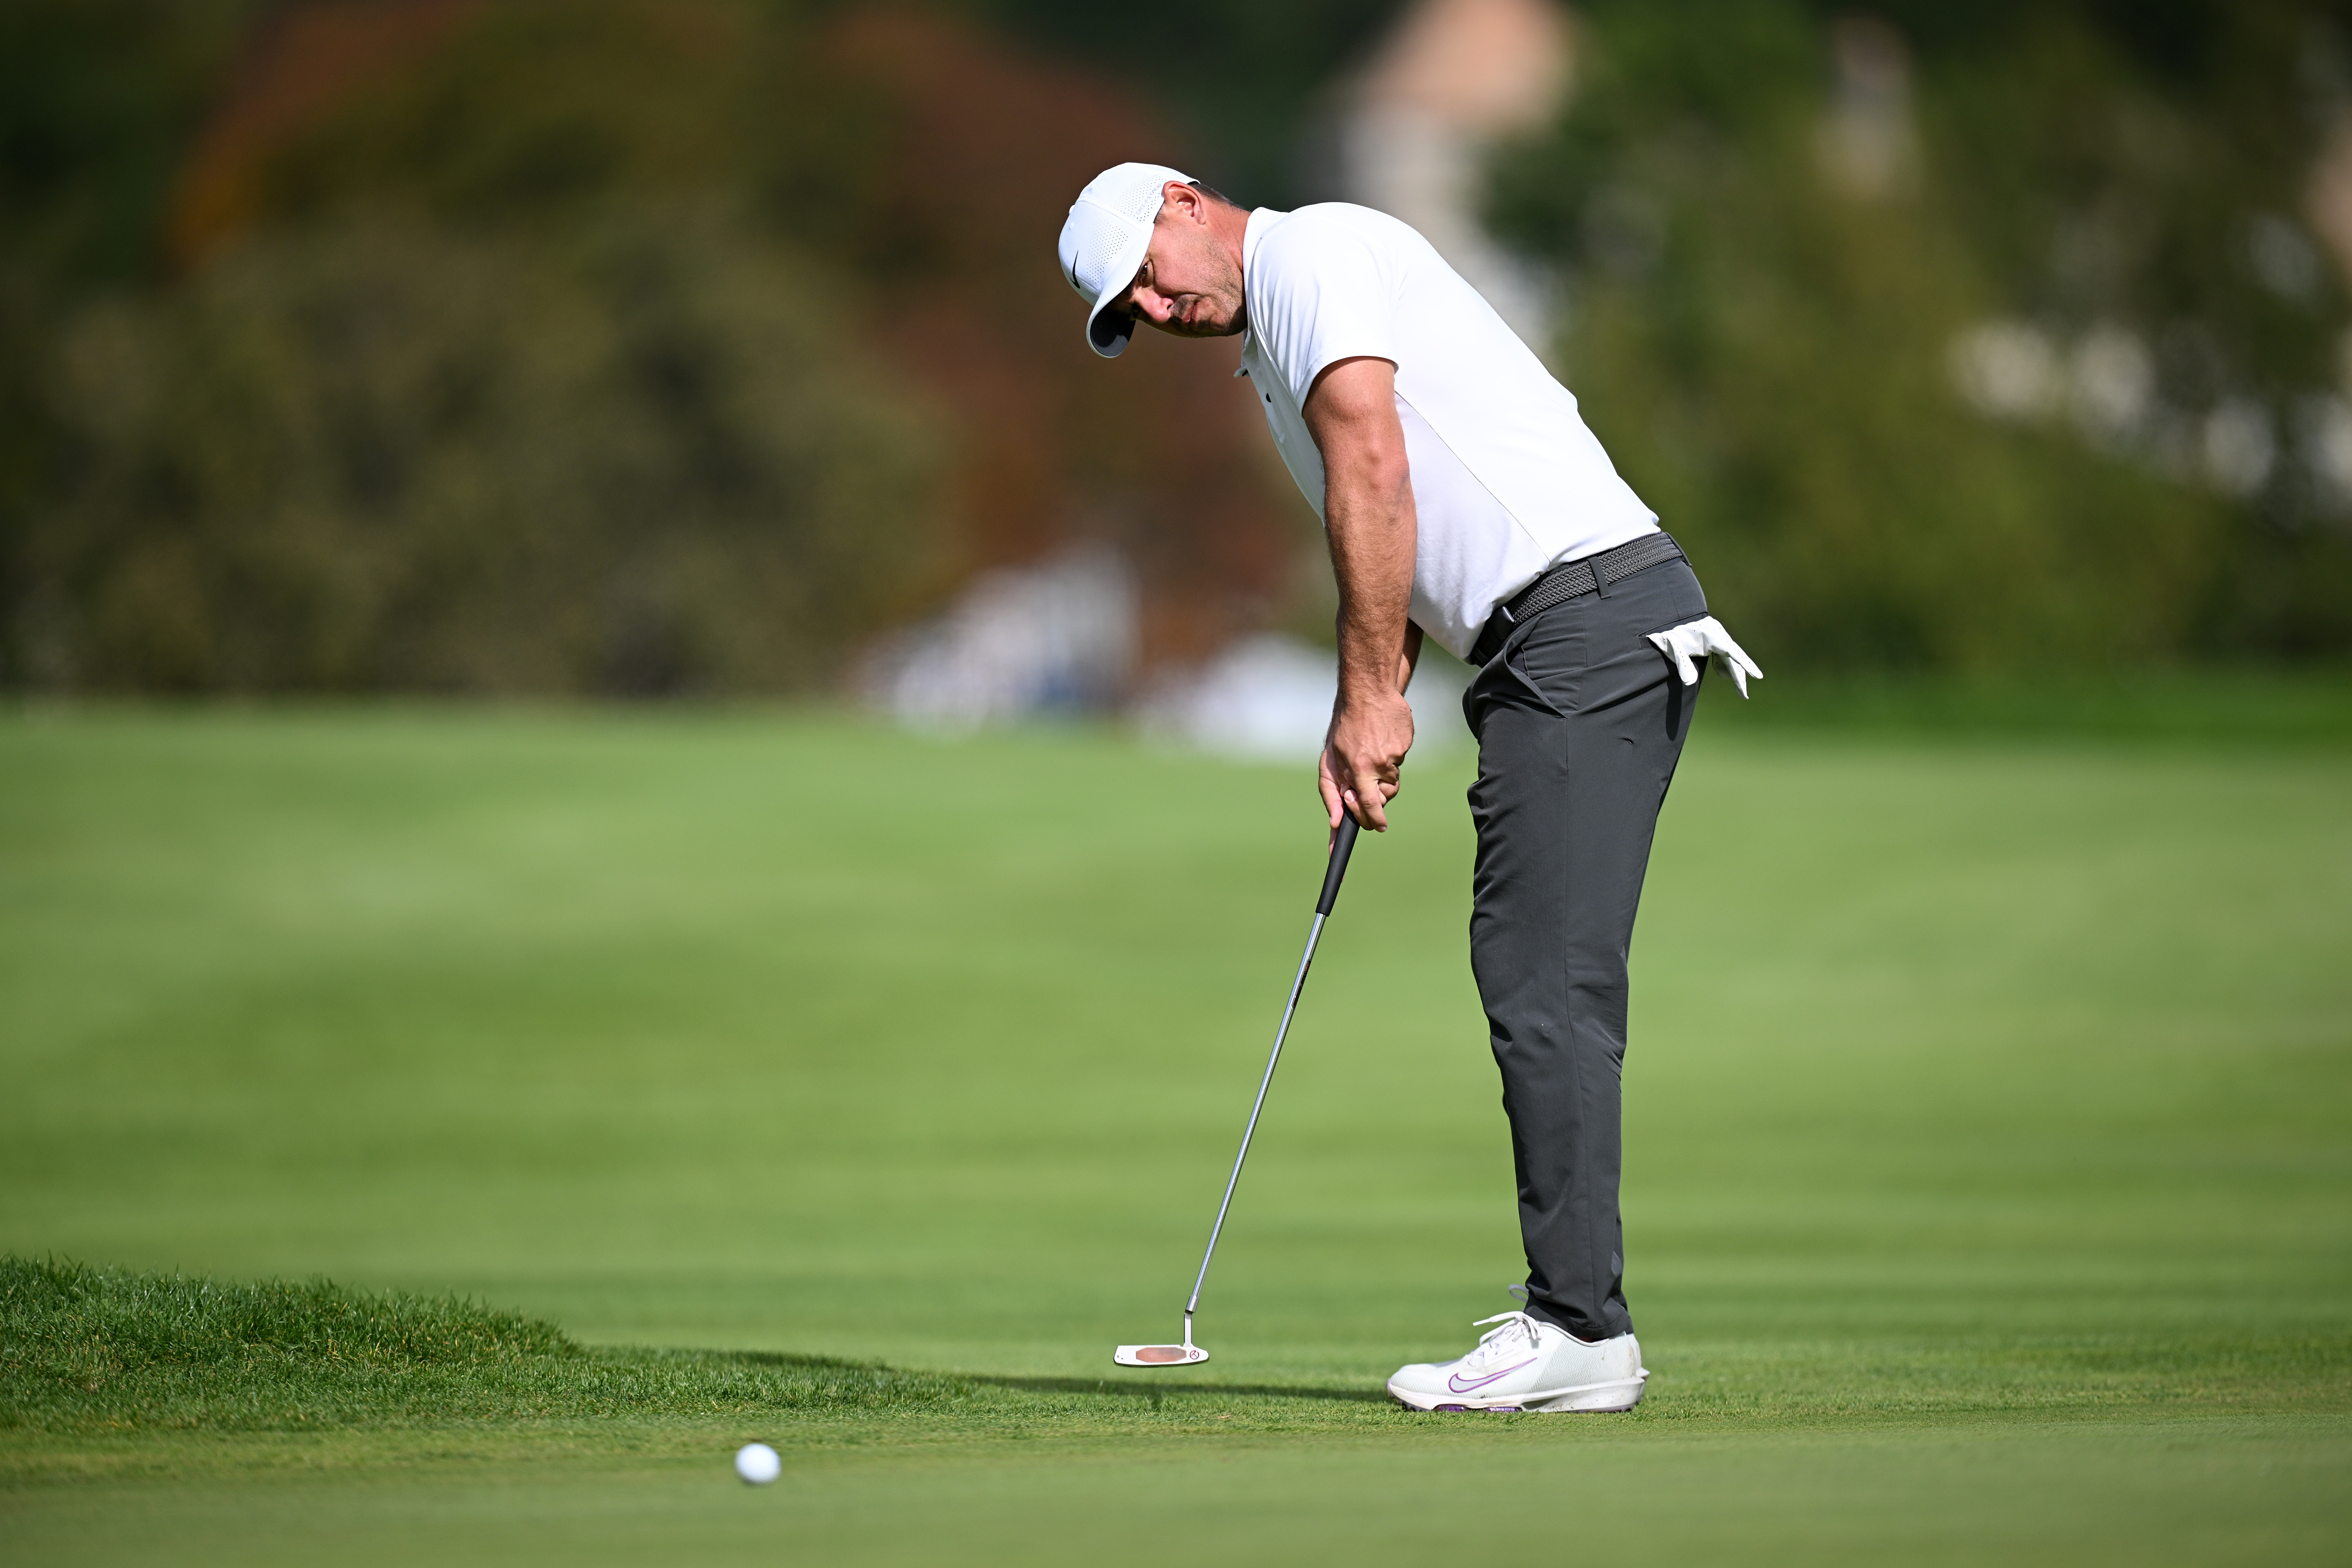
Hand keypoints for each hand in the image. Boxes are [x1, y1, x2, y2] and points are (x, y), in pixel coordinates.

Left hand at [1319, 689, 1413, 831]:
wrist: (1368, 691)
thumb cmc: (1344, 727)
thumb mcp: (1328, 760)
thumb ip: (1330, 793)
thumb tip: (1335, 823)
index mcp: (1359, 768)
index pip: (1370, 805)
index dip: (1374, 820)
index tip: (1378, 827)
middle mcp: (1380, 764)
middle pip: (1384, 796)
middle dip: (1375, 796)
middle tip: (1363, 781)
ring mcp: (1396, 754)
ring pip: (1392, 779)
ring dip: (1381, 774)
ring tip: (1369, 751)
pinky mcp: (1406, 744)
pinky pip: (1399, 760)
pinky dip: (1389, 755)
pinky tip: (1380, 738)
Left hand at [1647, 616, 1762, 697]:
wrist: (1665, 626)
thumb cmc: (1668, 639)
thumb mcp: (1672, 650)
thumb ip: (1682, 665)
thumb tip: (1690, 682)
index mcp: (1710, 633)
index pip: (1730, 650)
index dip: (1744, 663)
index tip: (1756, 675)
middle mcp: (1717, 633)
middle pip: (1733, 656)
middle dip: (1739, 677)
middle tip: (1744, 696)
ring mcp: (1717, 636)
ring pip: (1731, 657)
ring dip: (1734, 674)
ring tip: (1740, 693)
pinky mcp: (1715, 641)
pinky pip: (1724, 656)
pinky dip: (1724, 666)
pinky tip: (1723, 674)